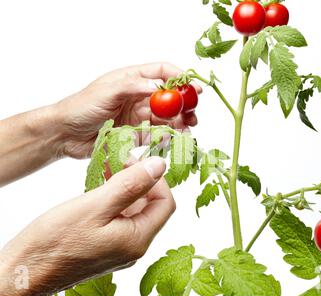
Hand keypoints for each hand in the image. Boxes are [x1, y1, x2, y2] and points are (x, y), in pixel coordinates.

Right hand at [0, 157, 174, 295]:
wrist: (24, 272)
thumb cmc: (55, 241)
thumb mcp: (96, 206)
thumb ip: (131, 185)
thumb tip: (159, 166)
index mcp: (137, 239)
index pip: (165, 204)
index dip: (156, 180)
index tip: (136, 162)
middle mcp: (133, 248)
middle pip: (150, 207)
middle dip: (138, 181)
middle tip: (118, 162)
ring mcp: (119, 249)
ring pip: (133, 212)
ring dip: (124, 189)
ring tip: (106, 171)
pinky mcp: (105, 248)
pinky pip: (118, 220)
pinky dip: (113, 201)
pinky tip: (99, 189)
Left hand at [57, 62, 201, 158]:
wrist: (66, 133)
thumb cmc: (82, 106)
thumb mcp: (106, 92)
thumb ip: (131, 87)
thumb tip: (157, 87)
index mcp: (131, 79)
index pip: (161, 72)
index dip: (180, 78)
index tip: (194, 88)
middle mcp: (138, 95)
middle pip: (168, 96)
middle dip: (184, 103)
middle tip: (193, 114)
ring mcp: (138, 114)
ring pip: (165, 116)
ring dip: (179, 120)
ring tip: (188, 127)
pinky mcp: (136, 132)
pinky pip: (156, 132)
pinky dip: (168, 134)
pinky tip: (177, 137)